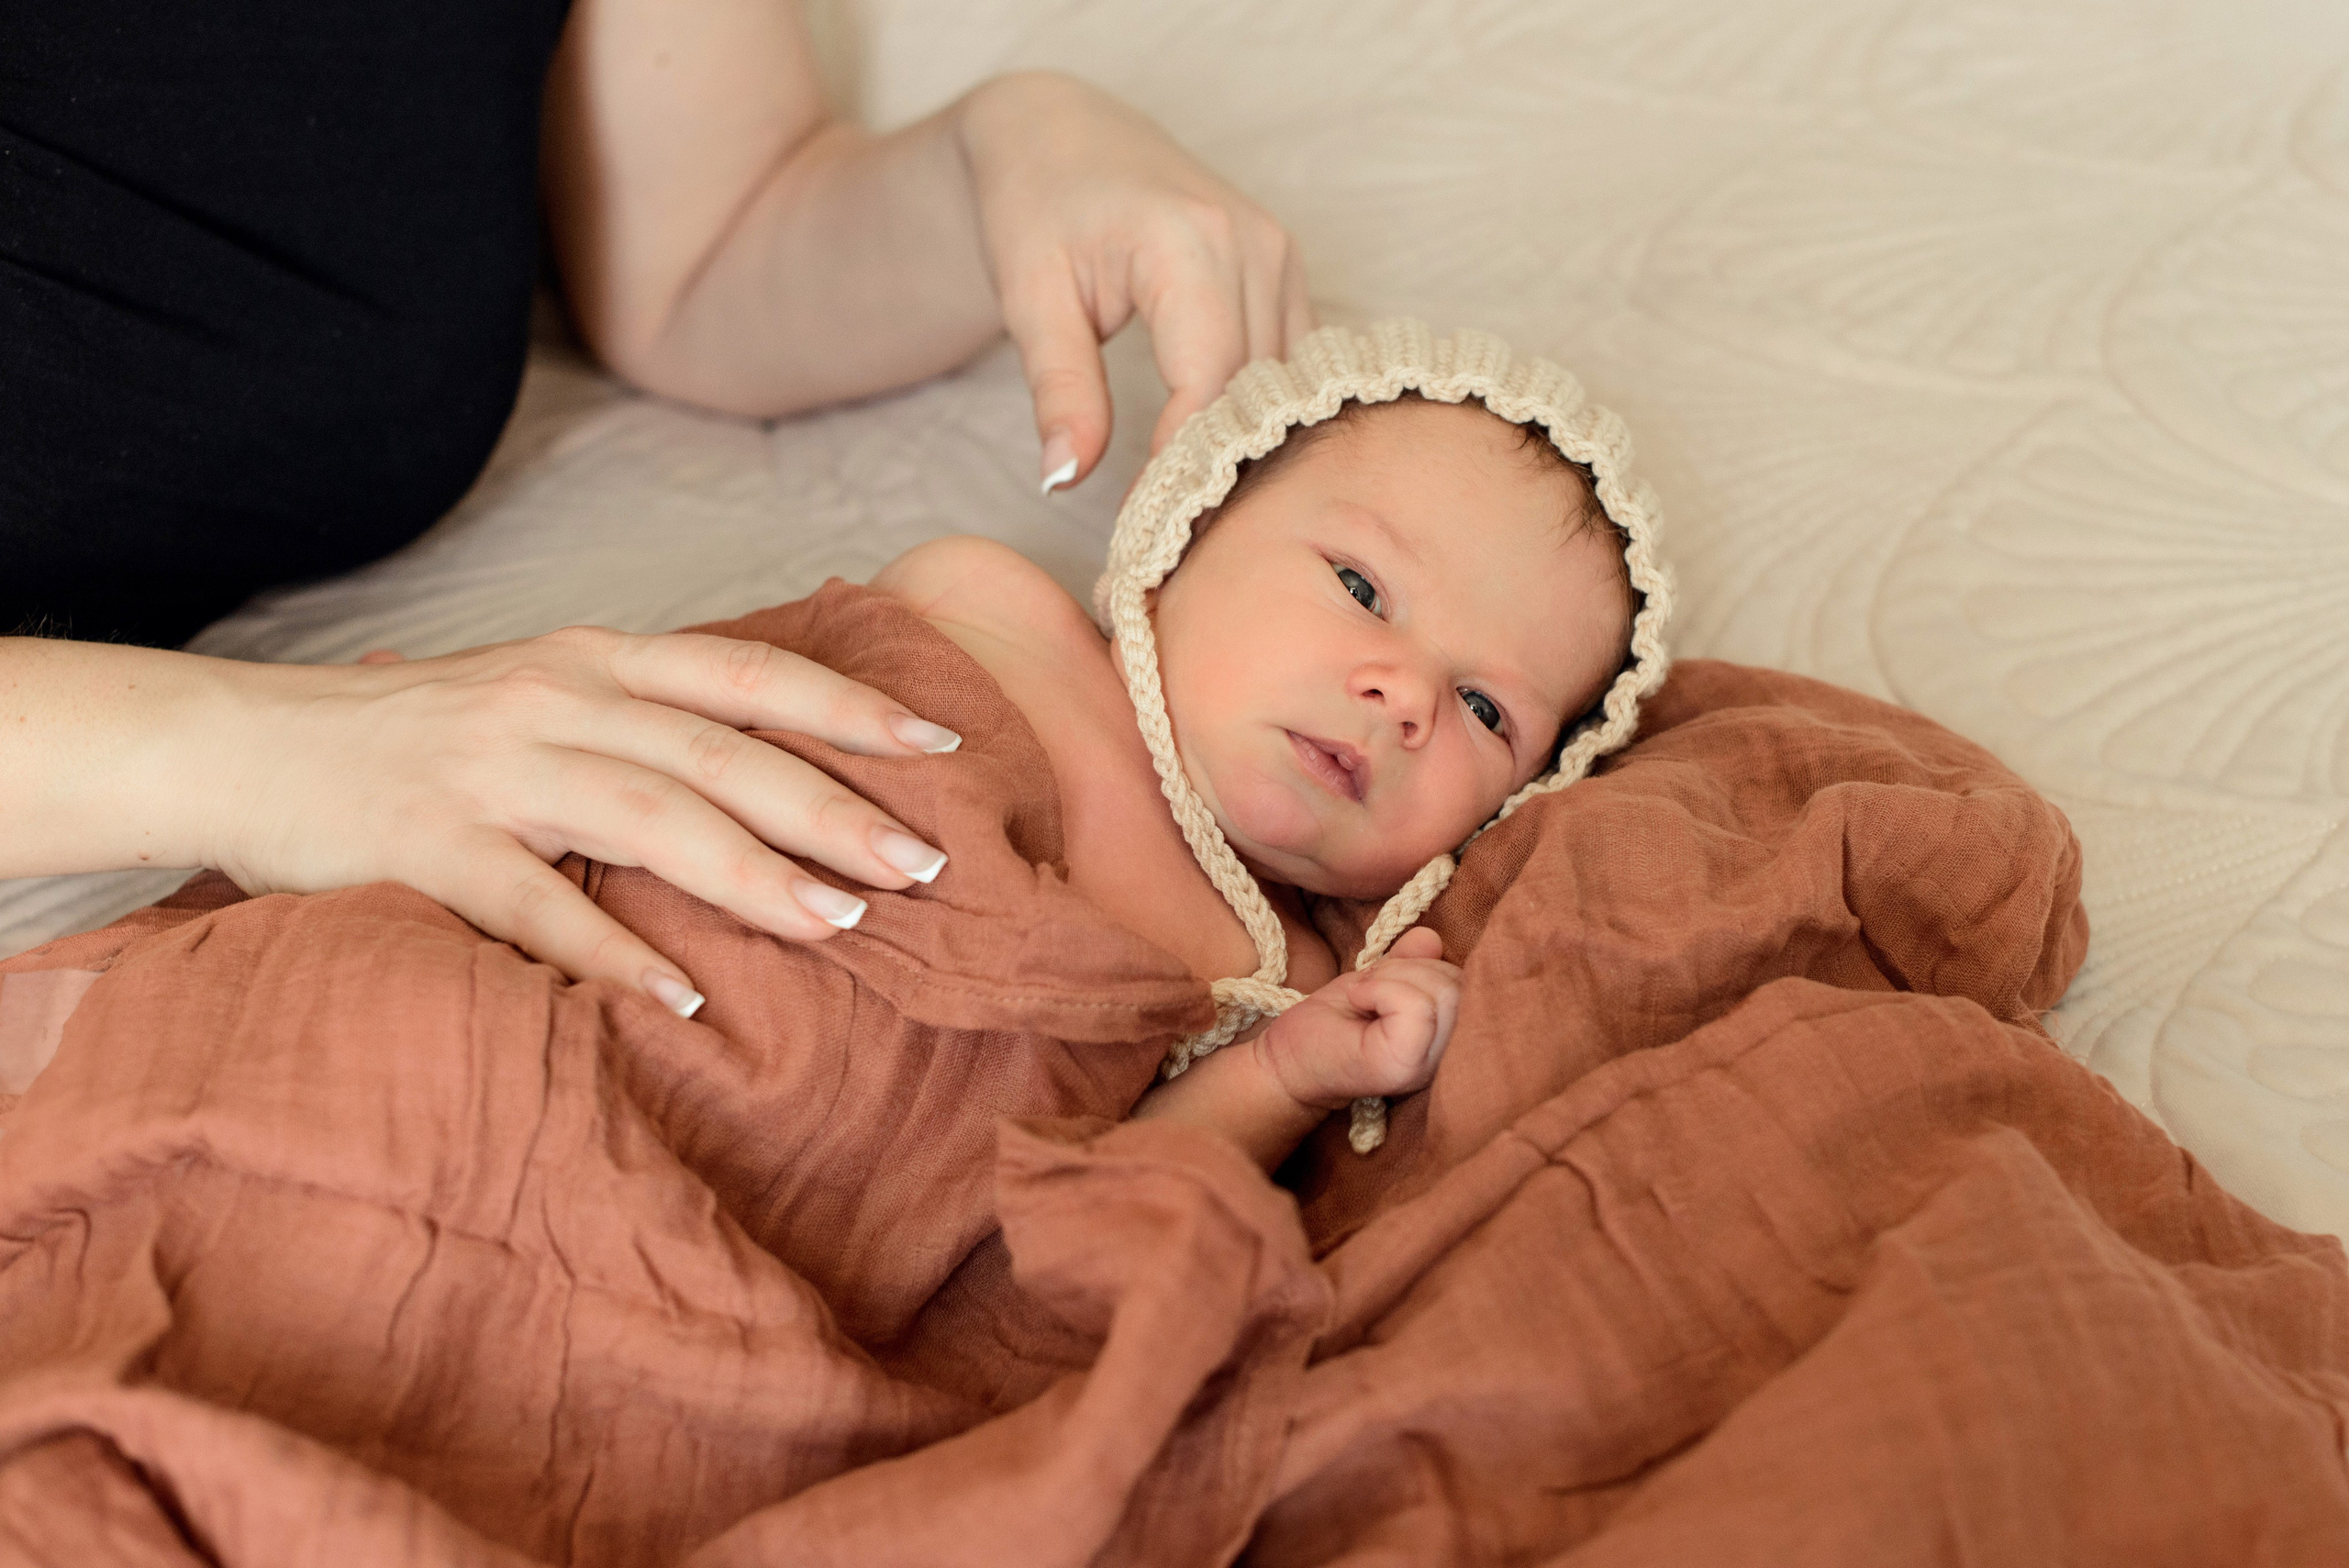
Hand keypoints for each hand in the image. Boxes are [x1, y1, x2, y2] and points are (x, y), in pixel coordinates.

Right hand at [205, 626, 962, 1011]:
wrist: (240, 742)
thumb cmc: (414, 734)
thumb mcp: (540, 694)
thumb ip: (643, 719)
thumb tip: (774, 763)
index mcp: (592, 660)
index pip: (746, 674)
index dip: (848, 706)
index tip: (940, 747)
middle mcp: (554, 699)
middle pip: (721, 751)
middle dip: (832, 806)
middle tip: (923, 865)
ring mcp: (490, 770)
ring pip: (648, 816)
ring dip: (752, 873)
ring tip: (839, 922)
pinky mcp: (426, 845)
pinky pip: (537, 904)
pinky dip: (614, 952)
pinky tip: (684, 996)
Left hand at [956, 71, 1316, 488]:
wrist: (1060, 136)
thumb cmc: (1035, 208)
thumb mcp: (1029, 298)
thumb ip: (1057, 389)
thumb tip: (1065, 481)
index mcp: (1188, 242)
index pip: (1207, 386)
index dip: (1179, 466)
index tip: (1143, 529)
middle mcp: (1252, 245)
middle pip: (1255, 394)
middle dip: (1213, 471)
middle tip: (1167, 543)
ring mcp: (1280, 255)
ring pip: (1284, 388)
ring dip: (1245, 451)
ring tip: (1194, 512)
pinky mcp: (1287, 272)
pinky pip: (1291, 365)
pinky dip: (1261, 416)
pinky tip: (1221, 460)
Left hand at [1254, 928, 1460, 1109]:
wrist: (1286, 1064)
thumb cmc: (1328, 1026)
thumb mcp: (1376, 982)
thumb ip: (1410, 963)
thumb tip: (1432, 937)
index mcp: (1444, 1039)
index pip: (1466, 983)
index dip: (1428, 967)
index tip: (1386, 981)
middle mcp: (1445, 1058)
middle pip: (1457, 984)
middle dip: (1408, 968)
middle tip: (1369, 989)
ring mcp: (1426, 1066)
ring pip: (1441, 991)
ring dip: (1392, 977)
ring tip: (1364, 996)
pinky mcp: (1403, 1066)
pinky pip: (1416, 1006)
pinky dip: (1380, 989)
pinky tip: (1358, 1002)